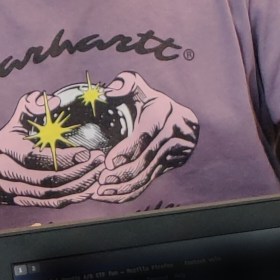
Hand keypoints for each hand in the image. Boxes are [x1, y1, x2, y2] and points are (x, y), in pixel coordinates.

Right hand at [0, 90, 104, 206]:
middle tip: (99, 160)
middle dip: (76, 171)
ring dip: (77, 185)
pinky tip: (87, 189)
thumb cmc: (6, 139)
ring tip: (97, 173)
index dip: (61, 157)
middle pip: (44, 179)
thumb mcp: (15, 120)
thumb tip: (54, 102)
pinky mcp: (20, 203)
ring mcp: (10, 191)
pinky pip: (49, 204)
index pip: (33, 157)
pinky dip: (70, 198)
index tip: (86, 151)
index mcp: (1, 148)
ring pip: (49, 194)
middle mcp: (1, 173)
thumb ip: (32, 106)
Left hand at [96, 72, 198, 202]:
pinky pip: (151, 181)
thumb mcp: (138, 87)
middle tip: (100, 180)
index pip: (145, 135)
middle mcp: (177, 132)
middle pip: (147, 159)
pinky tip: (112, 195)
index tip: (107, 163)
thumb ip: (124, 83)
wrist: (175, 115)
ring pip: (149, 174)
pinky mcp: (176, 164)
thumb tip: (111, 91)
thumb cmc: (148, 100)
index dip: (126, 151)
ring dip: (124, 186)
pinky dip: (132, 191)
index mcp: (166, 111)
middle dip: (122, 172)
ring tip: (101, 191)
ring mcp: (180, 151)